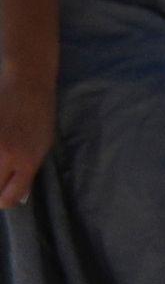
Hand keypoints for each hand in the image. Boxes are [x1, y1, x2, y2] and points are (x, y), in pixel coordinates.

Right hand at [0, 73, 54, 209]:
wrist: (27, 83)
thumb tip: (16, 192)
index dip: (5, 200)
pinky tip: (0, 143)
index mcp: (27, 162)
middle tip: (0, 177)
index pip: (9, 197)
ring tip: (2, 159)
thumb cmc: (39, 114)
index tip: (3, 197)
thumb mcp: (42, 146)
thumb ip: (28, 170)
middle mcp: (6, 156)